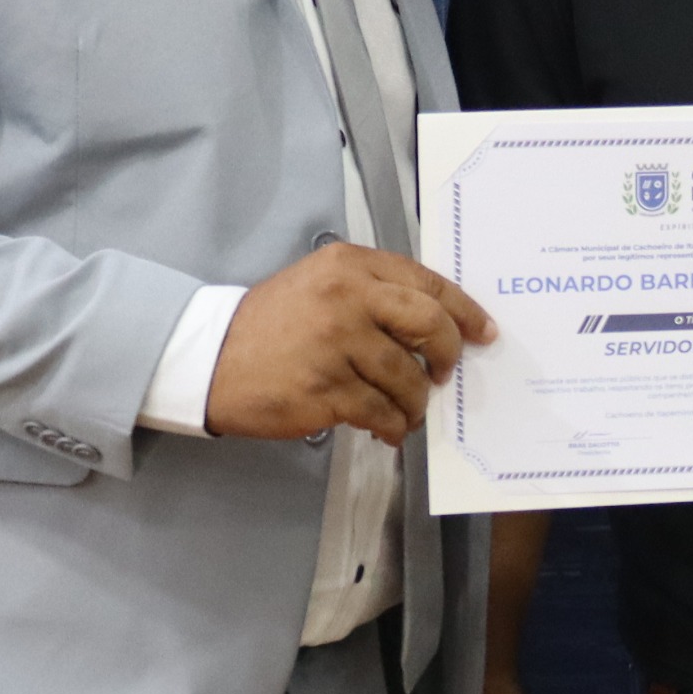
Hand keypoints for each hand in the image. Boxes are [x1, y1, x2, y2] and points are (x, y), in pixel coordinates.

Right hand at [204, 245, 495, 443]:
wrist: (210, 358)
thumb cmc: (270, 325)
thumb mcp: (319, 284)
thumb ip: (373, 293)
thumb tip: (435, 324)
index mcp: (349, 265)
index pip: (426, 282)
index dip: (463, 310)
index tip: (483, 332)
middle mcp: (346, 297)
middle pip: (428, 323)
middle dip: (446, 354)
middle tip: (443, 373)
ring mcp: (336, 343)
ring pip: (407, 377)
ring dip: (415, 401)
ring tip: (407, 411)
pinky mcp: (326, 388)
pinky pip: (381, 411)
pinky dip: (392, 424)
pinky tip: (387, 428)